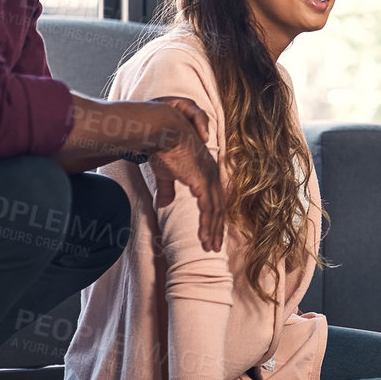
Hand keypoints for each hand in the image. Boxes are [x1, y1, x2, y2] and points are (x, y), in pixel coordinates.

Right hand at [148, 96, 225, 252]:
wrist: (162, 131)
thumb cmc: (162, 147)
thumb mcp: (165, 173)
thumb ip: (168, 189)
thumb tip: (165, 204)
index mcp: (205, 171)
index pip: (213, 198)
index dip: (213, 217)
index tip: (211, 233)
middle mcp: (211, 174)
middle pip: (218, 206)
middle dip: (216, 228)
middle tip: (214, 246)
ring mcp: (208, 177)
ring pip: (215, 211)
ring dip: (212, 231)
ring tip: (210, 247)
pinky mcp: (202, 181)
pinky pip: (208, 209)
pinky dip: (208, 225)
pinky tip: (205, 238)